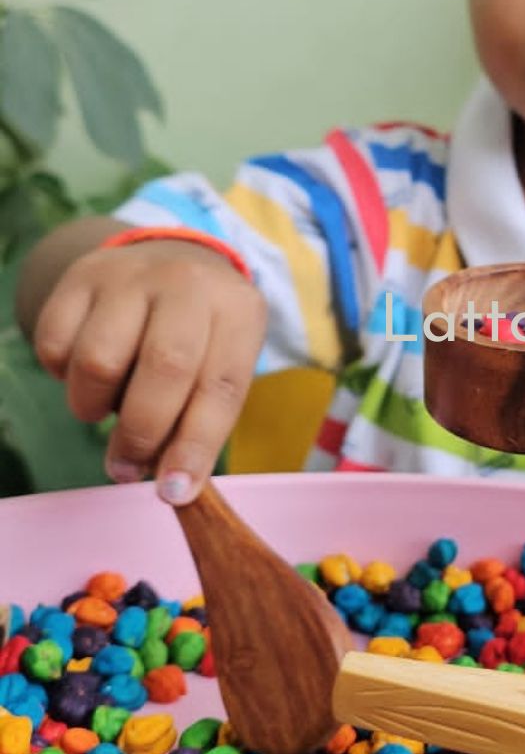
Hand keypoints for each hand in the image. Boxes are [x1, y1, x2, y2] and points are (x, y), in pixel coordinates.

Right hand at [33, 239, 266, 504]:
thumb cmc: (203, 335)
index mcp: (238, 310)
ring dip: (95, 406)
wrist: (167, 262)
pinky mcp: (81, 278)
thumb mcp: (223, 364)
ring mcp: (132, 275)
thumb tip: (170, 485)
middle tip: (130, 467)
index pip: (221, 386)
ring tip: (111, 407)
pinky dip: (64, 377)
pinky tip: (88, 374)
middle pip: (164, 368)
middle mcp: (188, 284)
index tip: (175, 491)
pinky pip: (56, 347)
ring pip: (99, 361)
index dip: (197, 445)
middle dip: (144, 433)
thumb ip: (201, 418)